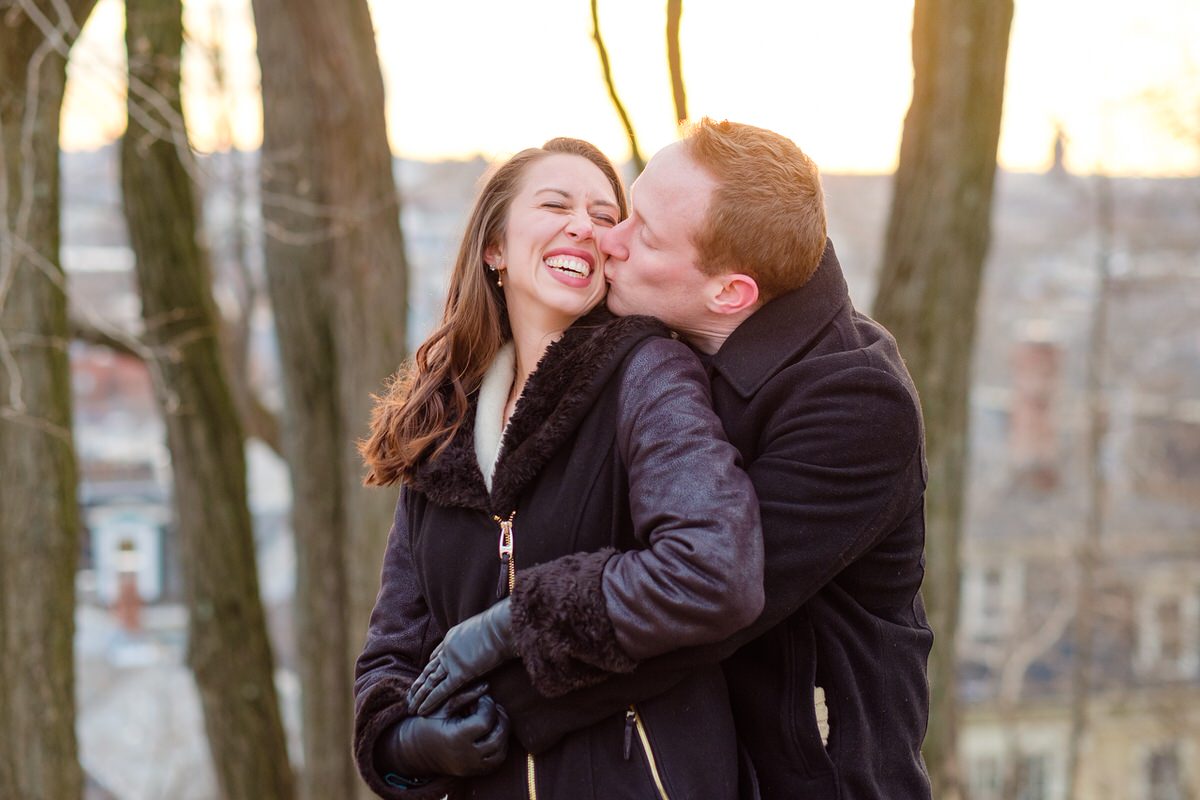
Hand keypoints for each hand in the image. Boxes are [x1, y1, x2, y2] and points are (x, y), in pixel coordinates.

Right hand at [375, 682, 508, 777]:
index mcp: (455, 738)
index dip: (488, 706)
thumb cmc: (429, 723)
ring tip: (494, 718)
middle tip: (492, 707)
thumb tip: (487, 685)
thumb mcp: (443, 707)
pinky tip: (492, 732)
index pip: (485, 722)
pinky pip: (497, 761)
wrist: (417, 750)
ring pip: (501, 751)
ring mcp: (471, 767)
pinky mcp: (475, 772)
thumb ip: (465, 696)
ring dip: (503, 732)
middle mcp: (465, 756)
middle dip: (500, 718)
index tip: (482, 698)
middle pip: (497, 738)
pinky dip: (500, 745)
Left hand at [408, 599, 516, 714]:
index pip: (437, 655)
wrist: (501, 626)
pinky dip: (430, 701)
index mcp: (452, 637)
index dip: (429, 668)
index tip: (422, 677)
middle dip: (419, 684)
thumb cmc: (500, 626)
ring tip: (410, 707)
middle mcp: (447, 650)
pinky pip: (441, 690)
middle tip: (410, 695)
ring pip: (430, 682)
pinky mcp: (459, 673)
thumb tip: (486, 641)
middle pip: (429, 670)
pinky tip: (422, 710)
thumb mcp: (484, 628)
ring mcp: (451, 662)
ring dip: (420, 696)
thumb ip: (478, 637)